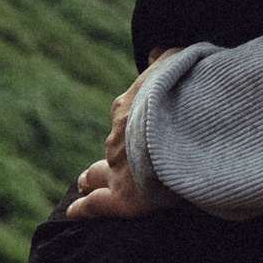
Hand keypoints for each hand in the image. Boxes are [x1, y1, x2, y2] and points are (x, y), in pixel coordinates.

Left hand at [65, 48, 185, 220]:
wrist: (185, 131)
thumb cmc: (187, 95)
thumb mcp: (178, 63)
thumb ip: (164, 59)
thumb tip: (151, 52)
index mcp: (130, 106)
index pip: (126, 110)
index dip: (133, 116)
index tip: (139, 119)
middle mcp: (118, 137)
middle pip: (112, 143)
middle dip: (114, 148)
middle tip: (116, 153)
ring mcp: (117, 169)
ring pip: (98, 173)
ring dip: (92, 176)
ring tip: (84, 181)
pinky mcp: (123, 198)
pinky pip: (96, 204)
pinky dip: (84, 207)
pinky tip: (75, 211)